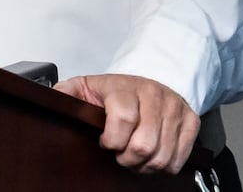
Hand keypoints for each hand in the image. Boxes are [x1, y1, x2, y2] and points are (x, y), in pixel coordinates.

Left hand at [55, 74, 198, 173]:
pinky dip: (165, 164)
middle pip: (144, 144)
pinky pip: (180, 157)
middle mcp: (153, 95)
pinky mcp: (191, 121)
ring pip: (162, 155)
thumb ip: (67, 94)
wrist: (151, 76)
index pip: (123, 118)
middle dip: (128, 158)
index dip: (112, 140)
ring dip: (146, 165)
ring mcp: (174, 108)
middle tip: (121, 154)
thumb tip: (50, 100)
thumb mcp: (85, 86)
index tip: (106, 142)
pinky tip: (153, 154)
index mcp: (124, 87)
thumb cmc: (116, 89)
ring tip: (135, 155)